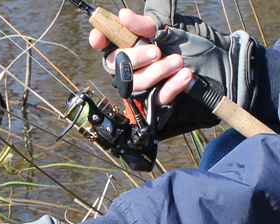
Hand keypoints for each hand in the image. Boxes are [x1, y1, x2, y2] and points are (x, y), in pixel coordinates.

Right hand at [89, 2, 254, 139]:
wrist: (227, 67)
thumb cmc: (199, 44)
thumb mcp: (176, 27)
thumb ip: (149, 23)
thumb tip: (123, 16)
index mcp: (134, 45)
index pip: (106, 44)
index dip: (100, 40)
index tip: (99, 38)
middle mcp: (135, 66)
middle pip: (115, 66)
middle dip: (133, 59)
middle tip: (157, 51)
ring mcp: (145, 86)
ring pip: (134, 84)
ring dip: (156, 72)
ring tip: (179, 62)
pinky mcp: (158, 104)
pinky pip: (156, 99)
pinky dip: (171, 87)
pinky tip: (185, 76)